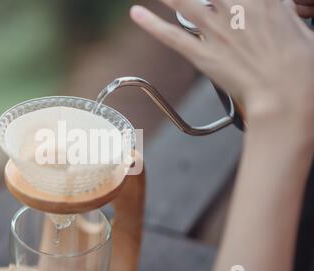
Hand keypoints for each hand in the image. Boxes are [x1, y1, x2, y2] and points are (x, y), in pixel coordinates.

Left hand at [130, 0, 313, 132]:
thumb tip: (280, 8)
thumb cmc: (300, 70)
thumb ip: (284, 15)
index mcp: (264, 0)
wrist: (285, 98)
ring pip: (184, 2)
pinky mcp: (203, 56)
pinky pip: (172, 36)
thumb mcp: (303, 31)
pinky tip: (137, 13)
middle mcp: (236, 10)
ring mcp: (216, 33)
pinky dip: (151, 24)